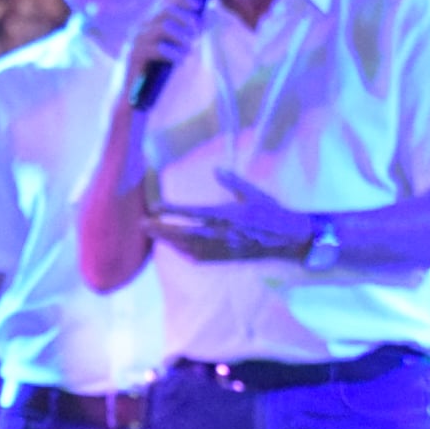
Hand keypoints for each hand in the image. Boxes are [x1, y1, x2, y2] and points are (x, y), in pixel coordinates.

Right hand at [120, 0, 216, 102]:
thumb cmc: (152, 72)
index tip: (198, 5)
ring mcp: (135, 41)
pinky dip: (174, 53)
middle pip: (166, 11)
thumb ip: (179, 34)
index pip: (163, 0)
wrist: (130, 95)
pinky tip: (181, 60)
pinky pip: (158, 48)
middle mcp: (139, 27)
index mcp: (147, 23)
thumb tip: (200, 22)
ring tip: (189, 50)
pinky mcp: (134, 55)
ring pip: (164, 27)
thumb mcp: (167, 48)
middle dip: (186, 20)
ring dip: (182, 38)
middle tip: (197, 34)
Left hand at [151, 172, 319, 265]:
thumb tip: (216, 170)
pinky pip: (200, 258)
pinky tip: (175, 249)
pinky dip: (184, 253)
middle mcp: (222, 234)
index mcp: (227, 215)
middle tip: (143, 223)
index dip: (172, 210)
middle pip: (184, 233)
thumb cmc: (271, 212)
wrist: (287, 239)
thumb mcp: (253, 193)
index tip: (155, 206)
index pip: (193, 213)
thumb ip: (233, 182)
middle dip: (162, 229)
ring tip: (153, 234)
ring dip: (169, 241)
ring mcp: (223, 249)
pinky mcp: (226, 258)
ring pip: (189, 247)